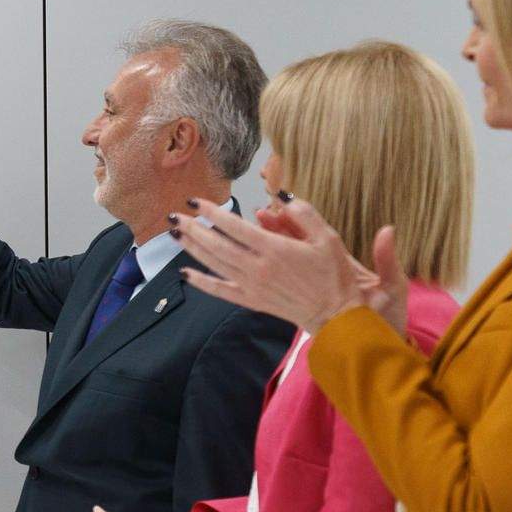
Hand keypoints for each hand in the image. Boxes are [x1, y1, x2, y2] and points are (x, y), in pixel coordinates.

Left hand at [175, 200, 407, 336]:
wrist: (337, 314)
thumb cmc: (334, 274)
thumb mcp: (327, 237)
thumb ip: (304, 213)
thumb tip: (280, 197)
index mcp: (275, 249)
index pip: (234, 227)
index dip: (212, 213)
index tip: (195, 201)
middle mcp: (258, 267)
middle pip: (217, 245)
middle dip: (193, 229)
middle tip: (174, 216)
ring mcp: (252, 286)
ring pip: (214, 265)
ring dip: (193, 249)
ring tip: (175, 235)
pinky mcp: (252, 301)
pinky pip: (221, 291)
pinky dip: (201, 283)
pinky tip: (185, 274)